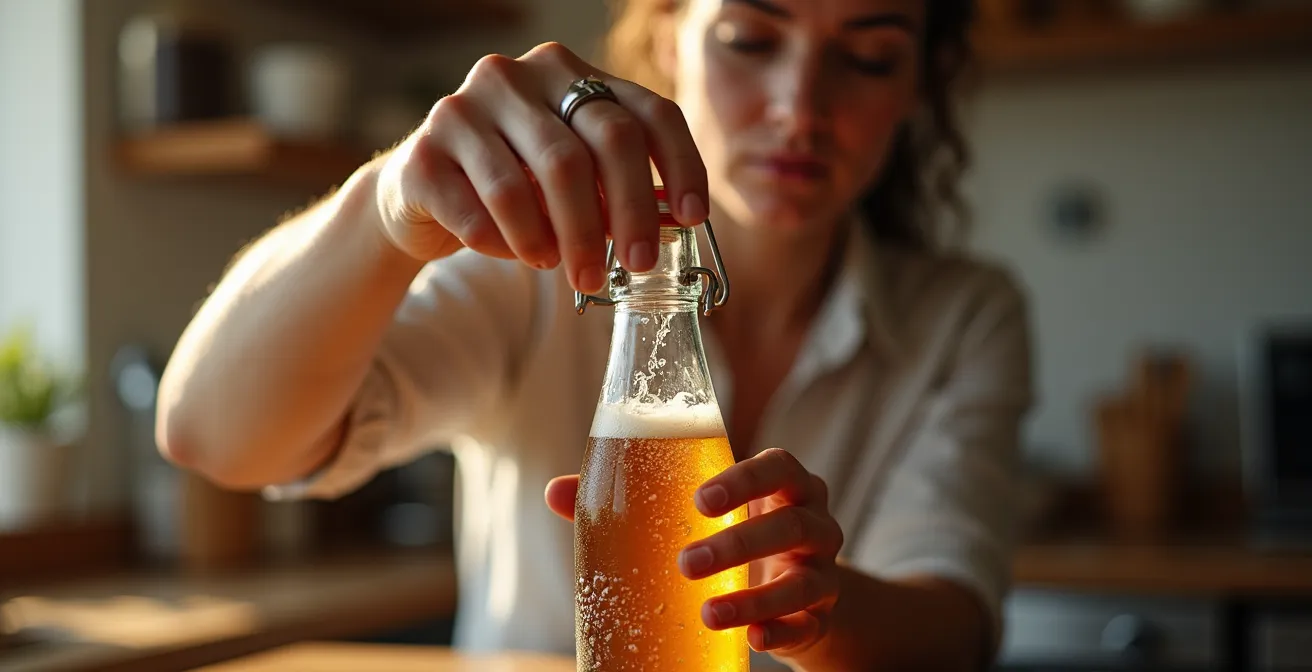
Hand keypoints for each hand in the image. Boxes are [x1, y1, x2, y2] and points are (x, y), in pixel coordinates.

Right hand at [372, 41, 709, 293]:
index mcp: (568, 73)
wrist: (423, 195)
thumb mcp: (574, 177)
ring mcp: (462, 107)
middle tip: (634, 267)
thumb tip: (677, 220)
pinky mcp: (422, 153)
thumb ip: (618, 186)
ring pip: (534, 181)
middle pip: (598, 143)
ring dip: (561, 239)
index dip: (679, 164)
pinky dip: (507, 246)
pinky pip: (480, 212)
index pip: (646, 110)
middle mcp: (516, 76)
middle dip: (625, 214)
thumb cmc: (516, 186)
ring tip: (571, 273)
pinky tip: (515, 255)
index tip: (693, 218)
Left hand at [544, 448, 843, 657]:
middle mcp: (813, 522)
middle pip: (792, 523)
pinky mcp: (820, 615)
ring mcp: (822, 570)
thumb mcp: (698, 511)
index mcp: (784, 484)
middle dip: (740, 542)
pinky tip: (751, 638)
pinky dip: (781, 632)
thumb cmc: (734, 530)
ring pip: (805, 580)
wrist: (798, 588)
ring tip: (708, 614)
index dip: (745, 481)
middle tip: (686, 564)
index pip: (778, 467)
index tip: (701, 500)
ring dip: (757, 597)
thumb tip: (555, 492)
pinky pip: (808, 624)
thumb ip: (635, 496)